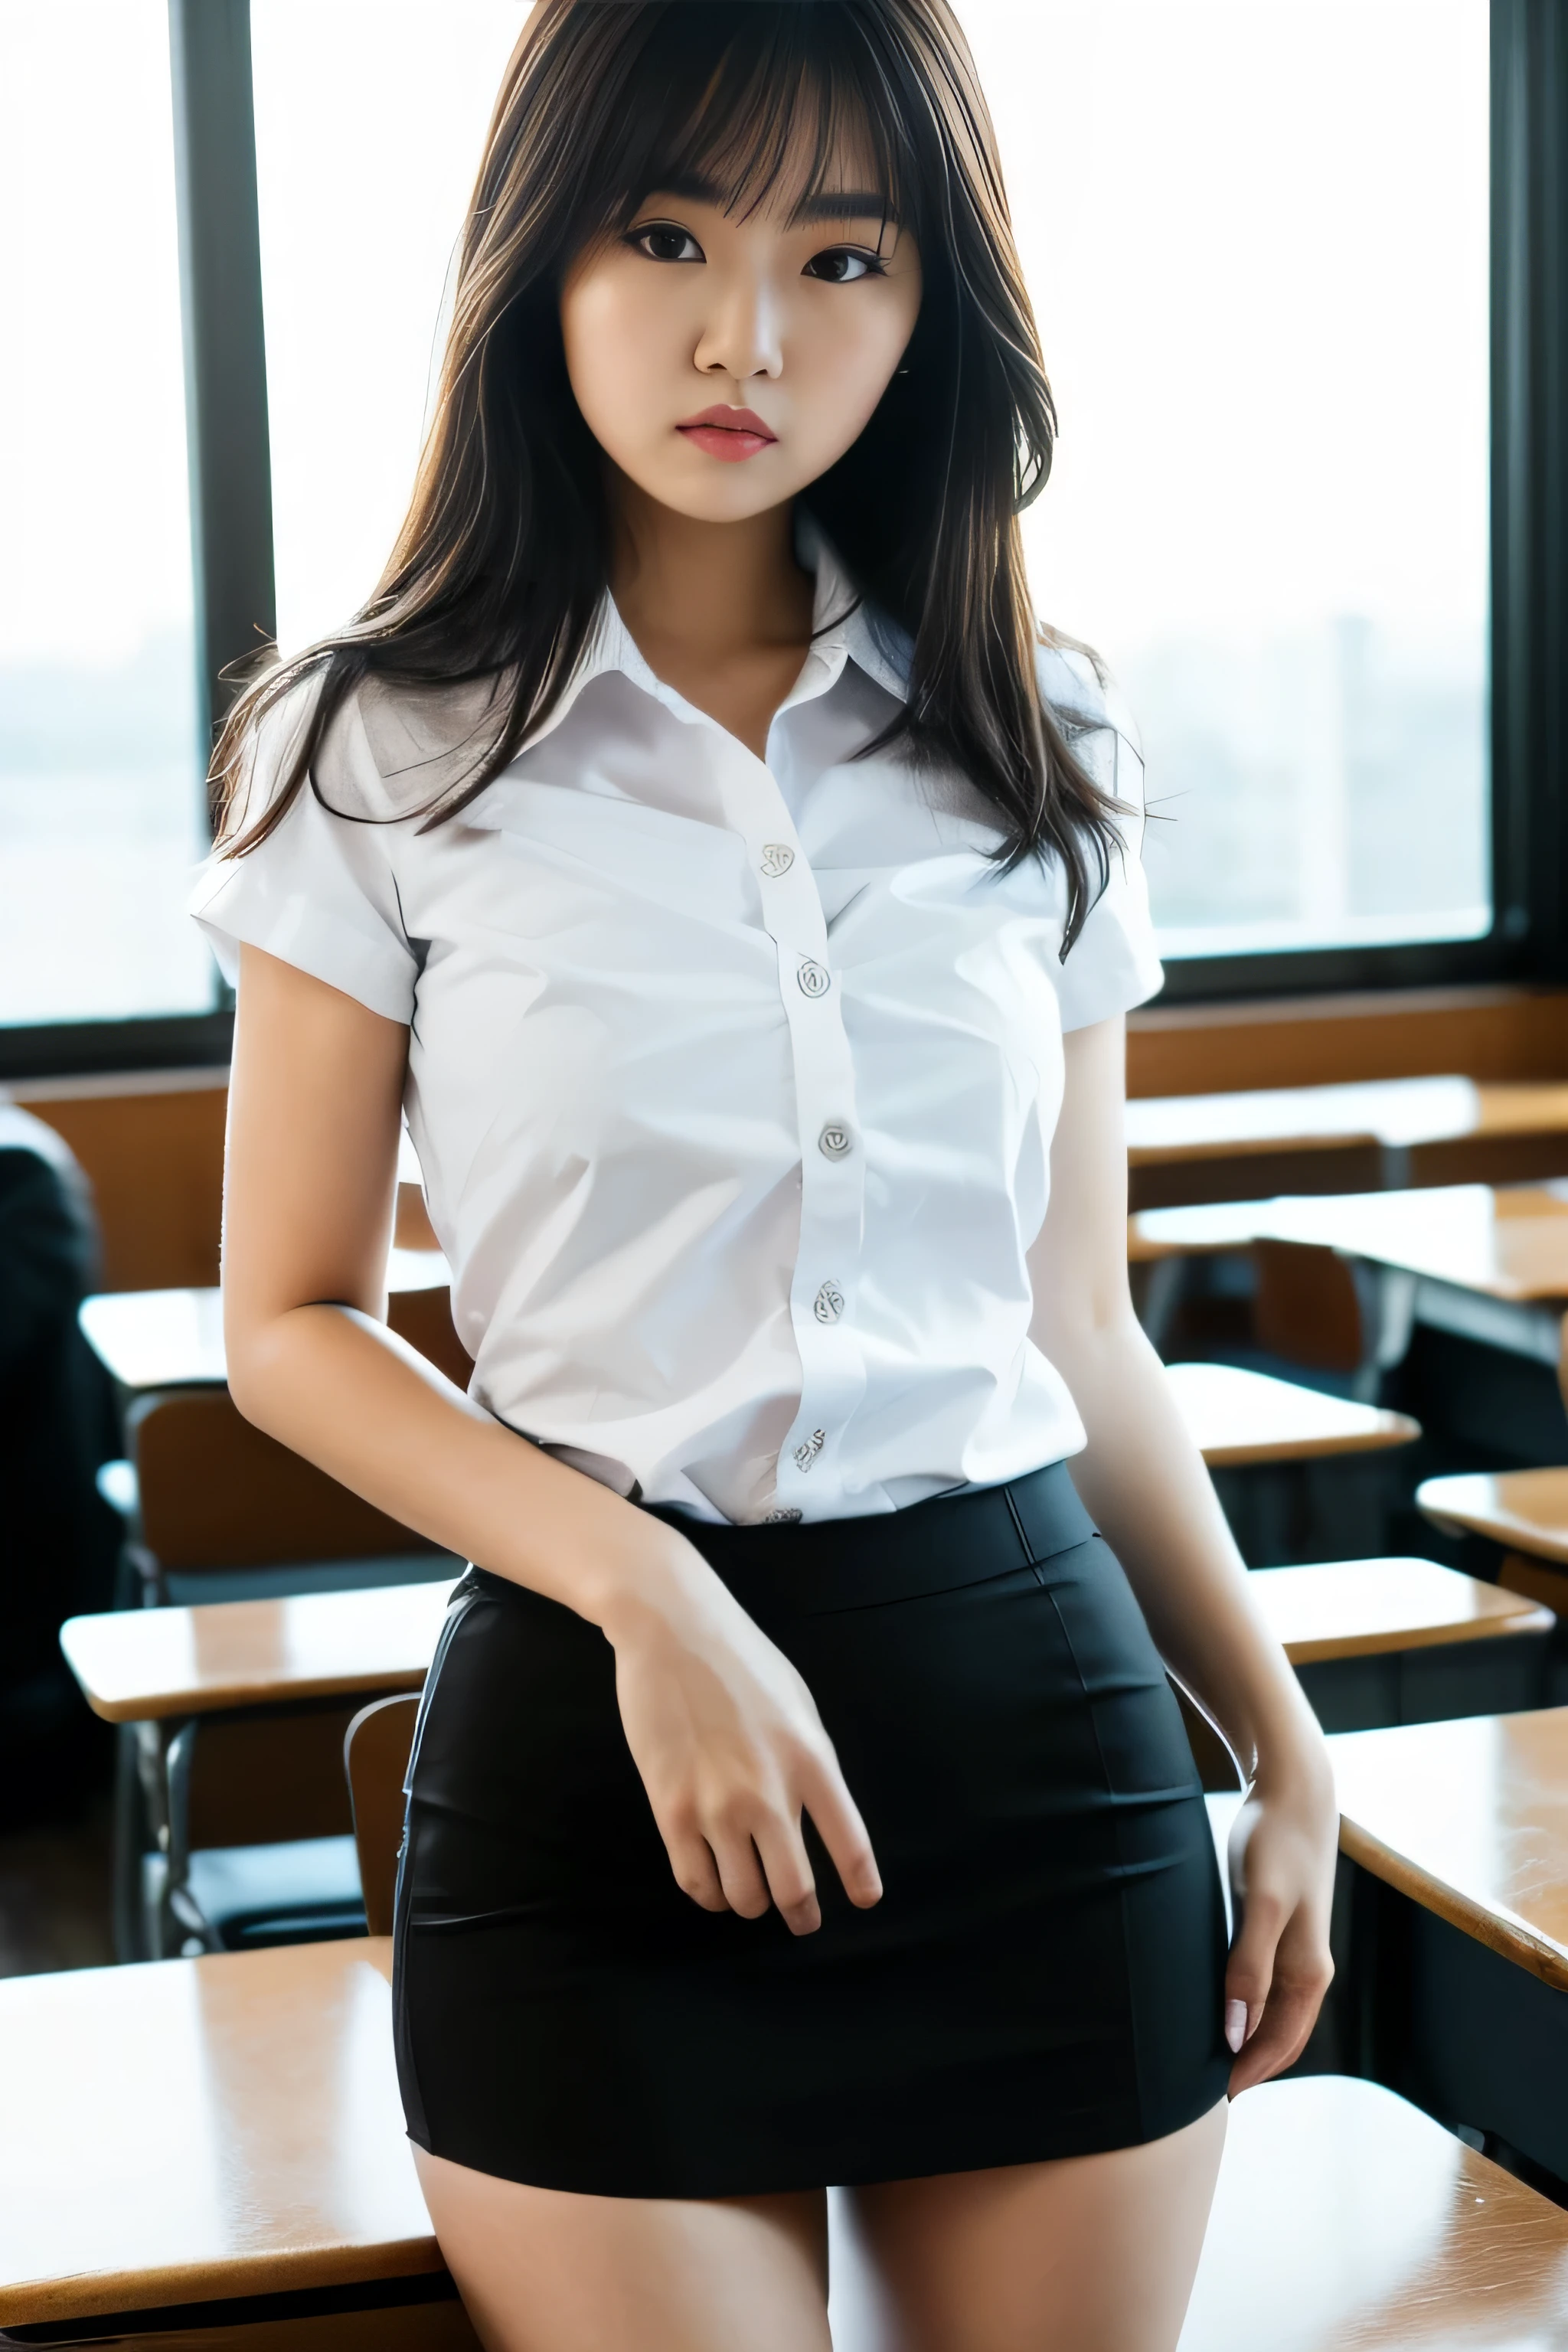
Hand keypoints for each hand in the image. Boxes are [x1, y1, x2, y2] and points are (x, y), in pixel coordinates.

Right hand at [603, 1532, 882, 1936]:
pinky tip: (714, 1883)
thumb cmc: (742, 1660)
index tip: (864, 1900)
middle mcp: (769, 1794)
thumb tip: (811, 1815)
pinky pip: (696, 1882)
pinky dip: (709, 1893)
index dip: (860, 1882)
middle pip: (794, 1889)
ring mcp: (716, 1807)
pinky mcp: (670, 1812)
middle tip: (801, 1919)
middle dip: (801, 1914)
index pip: (849, 1844)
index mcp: (812, 1762)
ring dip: (750, 1901)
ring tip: (749, 1891)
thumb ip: (810, 1763)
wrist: (672, 1630)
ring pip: (743, 1896)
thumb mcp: (798, 1705)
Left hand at [1224, 1736, 1337, 2094]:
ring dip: (1250, 2041)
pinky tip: (1223, 2007)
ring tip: (1210, 2061)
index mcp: (1309, 1972)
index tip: (1214, 2100)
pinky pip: (1267, 1984)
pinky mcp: (1279, 1926)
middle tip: (1208, 2095)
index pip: (1280, 2044)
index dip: (1248, 2073)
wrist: (1294, 1788)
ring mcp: (1296, 1947)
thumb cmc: (1276, 1840)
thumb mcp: (1262, 1904)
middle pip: (1283, 2037)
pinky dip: (1249, 2008)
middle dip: (1252, 2068)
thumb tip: (1237, 2032)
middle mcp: (1309, 1967)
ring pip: (1276, 2013)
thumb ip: (1249, 1966)